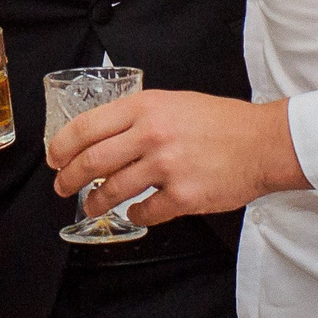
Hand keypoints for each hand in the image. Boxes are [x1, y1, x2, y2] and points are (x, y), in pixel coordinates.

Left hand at [45, 89, 308, 225]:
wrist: (263, 143)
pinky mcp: (183, 196)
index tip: (54, 158)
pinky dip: (135, 214)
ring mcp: (166, 167)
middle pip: (91, 161)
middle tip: (61, 186)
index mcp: (145, 108)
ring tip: (92, 205)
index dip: (61, 146)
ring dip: (95, 201)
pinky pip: (145, 211)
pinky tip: (136, 211)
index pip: (85, 127)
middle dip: (68, 178)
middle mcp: (151, 135)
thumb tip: (101, 136)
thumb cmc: (221, 122)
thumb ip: (137, 117)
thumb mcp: (172, 103)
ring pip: (112, 190)